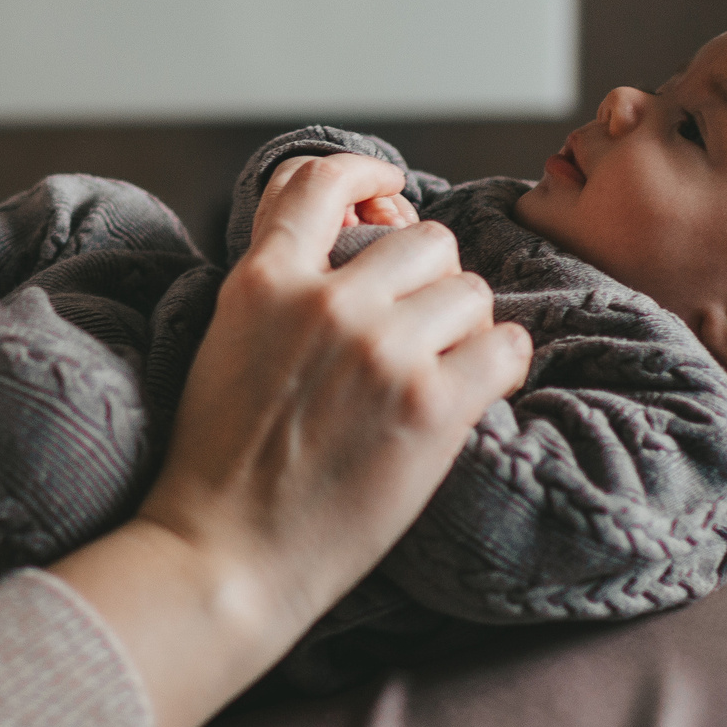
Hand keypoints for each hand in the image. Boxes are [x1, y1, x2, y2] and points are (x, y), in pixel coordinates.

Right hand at [52, 153, 529, 726]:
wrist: (225, 554)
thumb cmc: (219, 461)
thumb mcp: (224, 340)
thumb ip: (277, 283)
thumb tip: (340, 235)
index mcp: (264, 280)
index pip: (321, 181)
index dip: (364, 172)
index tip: (388, 184)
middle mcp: (326, 302)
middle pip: (424, 241)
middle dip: (428, 280)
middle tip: (417, 326)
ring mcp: (383, 351)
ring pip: (470, 291)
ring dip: (464, 327)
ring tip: (438, 370)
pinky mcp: (432, 406)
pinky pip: (506, 347)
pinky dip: (501, 367)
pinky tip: (475, 392)